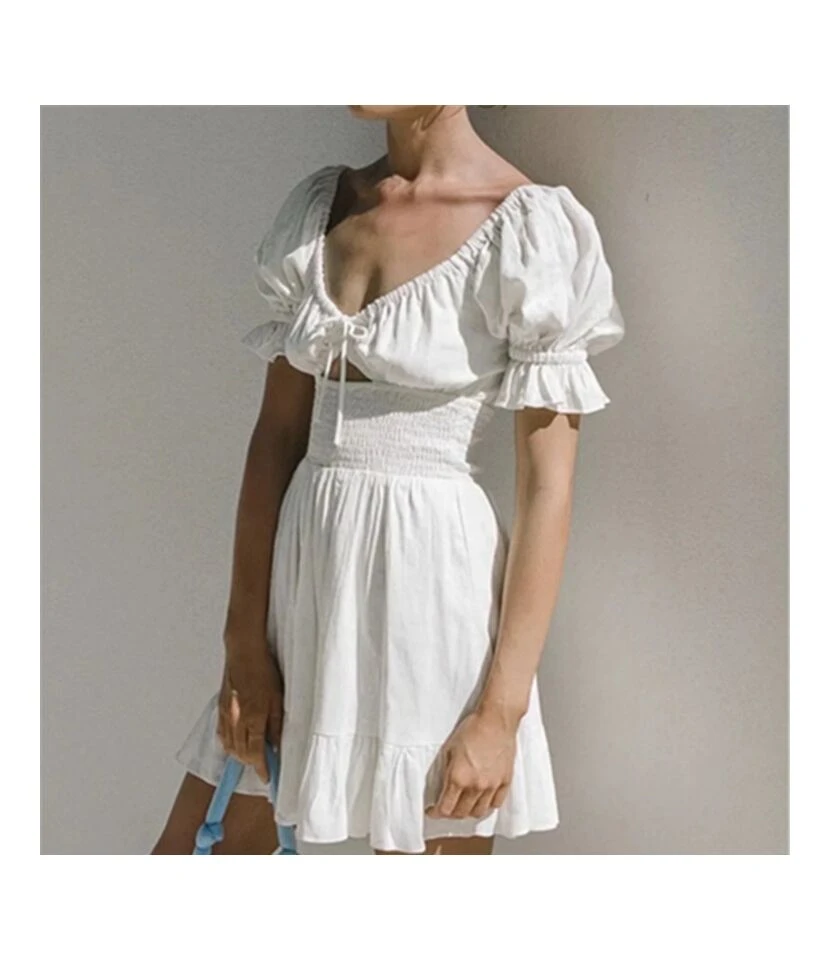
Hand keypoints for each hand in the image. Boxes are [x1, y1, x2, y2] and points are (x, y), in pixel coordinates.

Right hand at [217, 644, 283, 783]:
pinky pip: (222, 735)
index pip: (256, 754)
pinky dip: (229, 744)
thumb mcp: (278, 698)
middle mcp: (237, 720)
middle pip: (241, 753)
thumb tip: (277, 746)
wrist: (243, 652)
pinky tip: (237, 742)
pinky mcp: (220, 709)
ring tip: (252, 755)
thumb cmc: (263, 670)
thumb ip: (277, 725)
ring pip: (230, 747)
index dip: (262, 769)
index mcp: (254, 718)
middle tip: (264, 765)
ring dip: (241, 755)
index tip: (268, 778)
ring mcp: (226, 715)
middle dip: (252, 763)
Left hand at [426, 707, 517, 820]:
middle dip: (451, 813)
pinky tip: (482, 799)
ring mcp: (492, 786)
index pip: (445, 808)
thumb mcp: (449, 749)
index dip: (436, 812)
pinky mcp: (505, 782)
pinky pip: (496, 803)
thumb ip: (446, 771)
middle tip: (448, 807)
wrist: (496, 720)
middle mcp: (475, 786)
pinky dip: (487, 805)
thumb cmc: (472, 729)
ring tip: (464, 805)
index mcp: (458, 778)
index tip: (434, 811)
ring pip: (479, 812)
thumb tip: (442, 786)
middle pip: (461, 813)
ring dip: (469, 812)